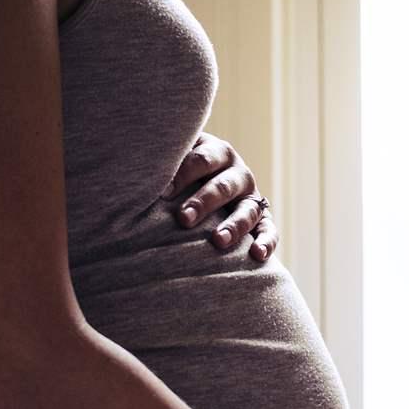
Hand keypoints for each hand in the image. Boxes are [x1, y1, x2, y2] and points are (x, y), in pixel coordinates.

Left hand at [162, 132, 277, 260]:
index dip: (183, 175)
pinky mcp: (262, 219)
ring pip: (247, 210)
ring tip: (218, 241)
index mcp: (217, 153)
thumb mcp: (174, 159)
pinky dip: (267, 242)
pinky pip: (269, 230)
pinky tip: (257, 255)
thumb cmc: (178, 172)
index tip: (163, 193)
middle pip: (223, 186)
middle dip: (203, 202)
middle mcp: (238, 173)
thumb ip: (163, 163)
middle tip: (183, 218)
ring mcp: (252, 198)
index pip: (203, 160)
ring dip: (234, 225)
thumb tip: (139, 175)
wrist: (201, 183)